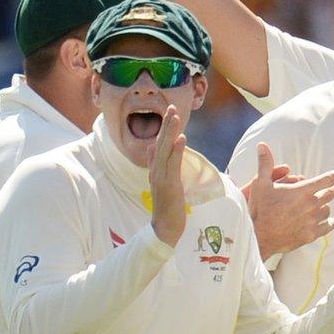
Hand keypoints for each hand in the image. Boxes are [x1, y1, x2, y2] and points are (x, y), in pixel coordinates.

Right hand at [148, 104, 186, 245]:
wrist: (165, 227)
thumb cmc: (167, 205)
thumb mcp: (161, 182)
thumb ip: (157, 164)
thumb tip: (152, 147)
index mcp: (155, 168)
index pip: (160, 144)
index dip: (165, 128)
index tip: (171, 112)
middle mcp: (156, 169)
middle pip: (161, 142)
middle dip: (167, 124)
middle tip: (172, 106)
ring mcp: (161, 176)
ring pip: (165, 150)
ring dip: (170, 132)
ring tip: (175, 116)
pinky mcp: (169, 184)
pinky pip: (172, 164)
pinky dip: (176, 150)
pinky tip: (181, 138)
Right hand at [243, 143, 333, 258]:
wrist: (258, 237)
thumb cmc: (259, 209)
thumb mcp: (260, 184)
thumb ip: (265, 164)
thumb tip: (263, 145)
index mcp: (302, 191)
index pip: (327, 179)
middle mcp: (311, 205)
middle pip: (329, 194)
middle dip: (332, 188)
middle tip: (332, 187)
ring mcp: (312, 221)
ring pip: (328, 210)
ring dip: (326, 205)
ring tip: (321, 204)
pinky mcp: (311, 235)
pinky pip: (328, 226)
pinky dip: (329, 222)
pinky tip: (327, 220)